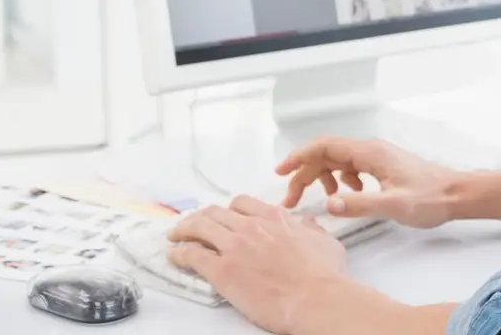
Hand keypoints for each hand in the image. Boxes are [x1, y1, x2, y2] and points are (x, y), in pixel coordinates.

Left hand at [167, 196, 347, 333]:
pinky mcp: (222, 271)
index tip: (223, 216)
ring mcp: (235, 247)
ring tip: (176, 236)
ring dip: (184, 230)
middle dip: (201, 217)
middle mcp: (252, 226)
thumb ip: (311, 229)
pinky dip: (180, 254)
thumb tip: (306, 223)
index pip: (242, 203)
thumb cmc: (323, 275)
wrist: (314, 298)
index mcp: (275, 218)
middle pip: (216, 213)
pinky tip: (175, 256)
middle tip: (193, 224)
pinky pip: (192, 256)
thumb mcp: (325, 242)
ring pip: (199, 228)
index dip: (228, 210)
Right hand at [276, 137, 463, 228]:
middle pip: (327, 154)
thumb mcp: (394, 205)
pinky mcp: (382, 167)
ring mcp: (377, 157)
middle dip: (305, 174)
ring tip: (319, 200)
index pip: (325, 146)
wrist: (456, 194)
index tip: (281, 172)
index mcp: (370, 152)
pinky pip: (351, 168)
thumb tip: (328, 203)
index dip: (299, 157)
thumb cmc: (431, 198)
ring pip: (338, 161)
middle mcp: (371, 150)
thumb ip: (360, 204)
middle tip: (291, 200)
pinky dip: (341, 181)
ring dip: (322, 178)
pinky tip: (347, 197)